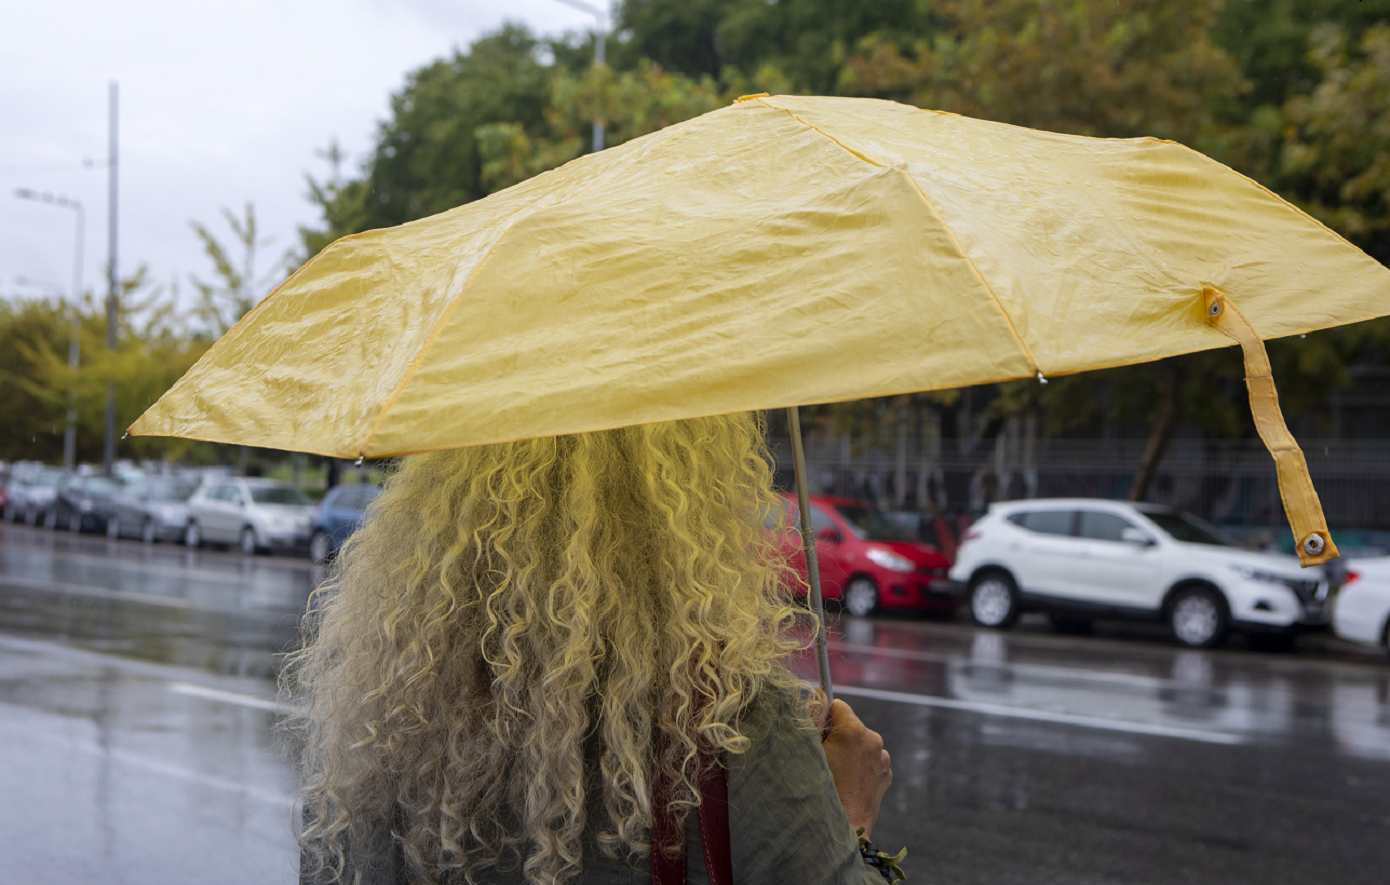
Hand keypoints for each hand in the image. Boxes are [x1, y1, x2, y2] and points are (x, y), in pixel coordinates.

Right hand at [819, 699, 891, 838]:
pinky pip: (870, 761)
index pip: (838, 705)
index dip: (824, 717)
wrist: (844, 830)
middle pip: (850, 725)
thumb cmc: (822, 791)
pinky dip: (859, 766)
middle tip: (824, 759)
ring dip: (849, 752)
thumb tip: (815, 696)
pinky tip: (848, 783)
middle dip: (837, 736)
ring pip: (861, 744)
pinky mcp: (886, 775)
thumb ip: (811, 719)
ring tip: (836, 775)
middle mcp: (874, 740)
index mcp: (855, 730)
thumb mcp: (809, 751)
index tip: (817, 733)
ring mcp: (883, 759)